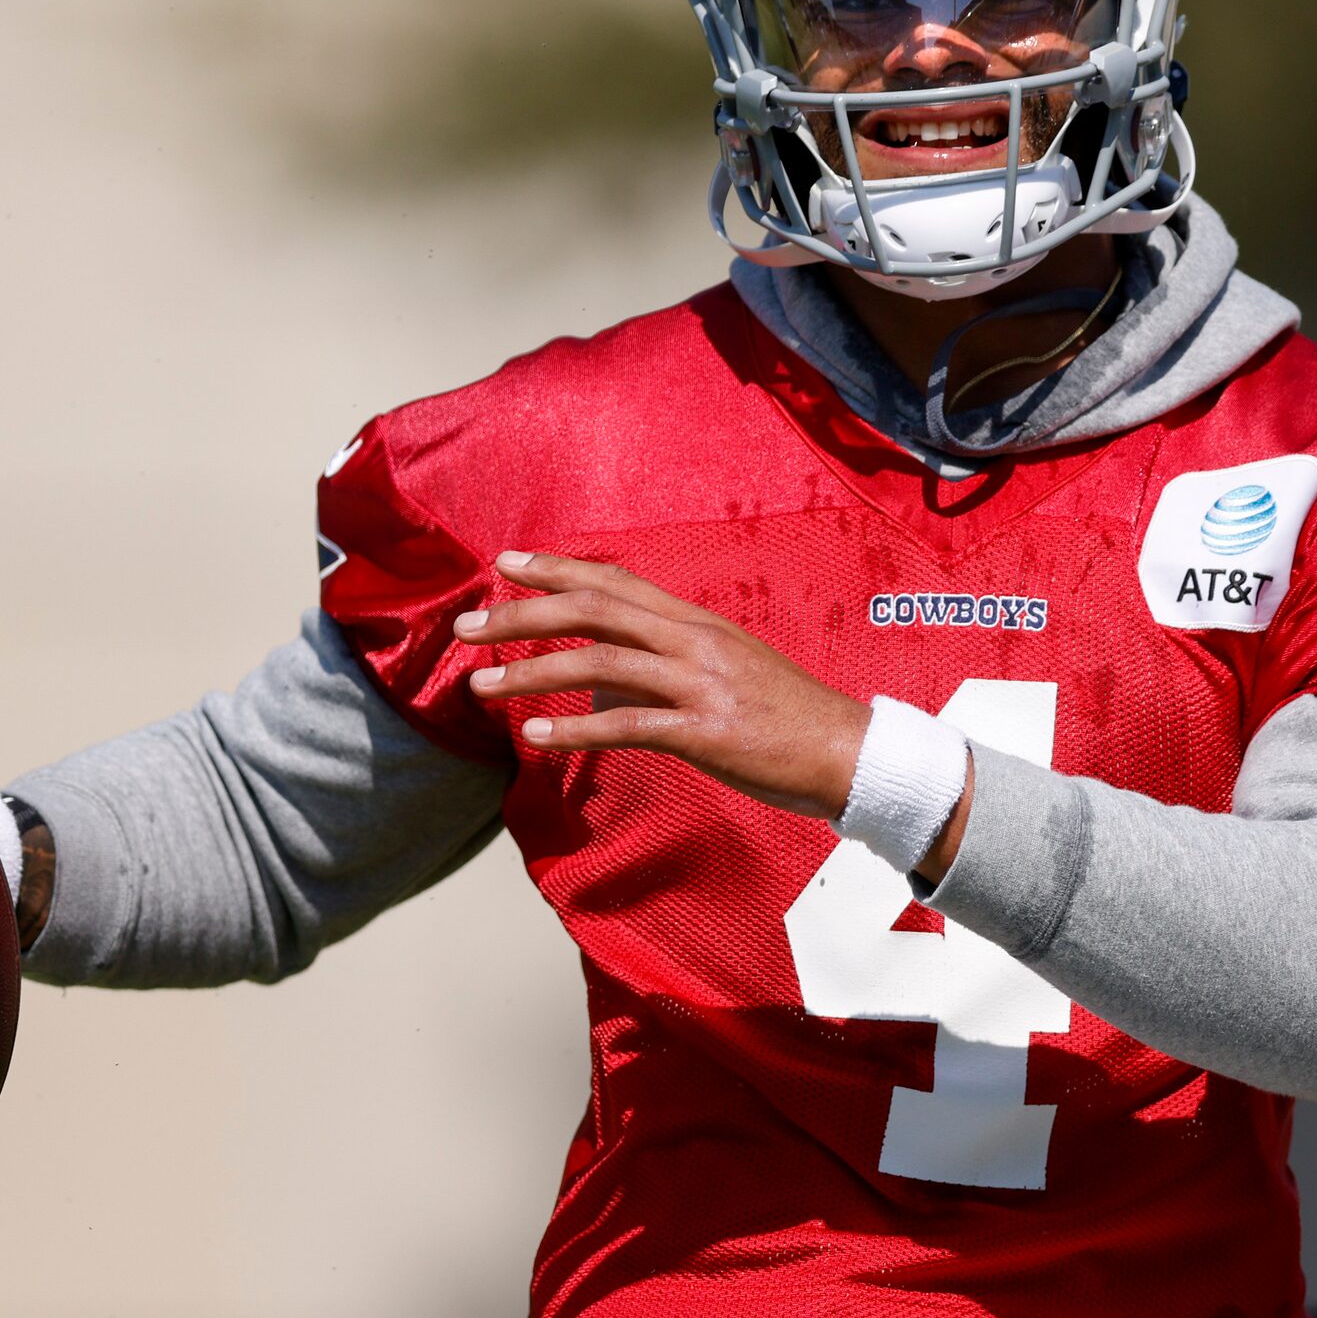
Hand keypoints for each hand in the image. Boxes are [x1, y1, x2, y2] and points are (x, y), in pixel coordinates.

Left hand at [458, 552, 873, 821]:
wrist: (849, 752)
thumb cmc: (785, 718)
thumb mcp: (725, 675)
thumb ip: (663, 672)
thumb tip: (601, 693)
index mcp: (698, 622)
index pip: (615, 580)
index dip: (556, 568)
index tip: (505, 564)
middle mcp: (694, 641)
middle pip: (594, 609)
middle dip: (523, 614)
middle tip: (467, 626)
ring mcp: (700, 684)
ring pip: (600, 663)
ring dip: (532, 671)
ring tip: (480, 685)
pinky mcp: (705, 731)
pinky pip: (627, 727)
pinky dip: (574, 730)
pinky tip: (534, 736)